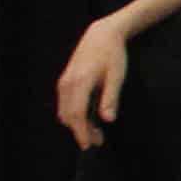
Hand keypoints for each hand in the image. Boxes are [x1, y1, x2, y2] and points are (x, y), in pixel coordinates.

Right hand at [55, 19, 130, 147]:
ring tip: (97, 132)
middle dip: (81, 131)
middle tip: (99, 141)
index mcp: (80, 82)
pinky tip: (90, 118)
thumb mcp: (117, 76)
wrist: (101, 35)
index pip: (76, 114)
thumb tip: (108, 120)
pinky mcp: (65, 82)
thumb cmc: (113, 55)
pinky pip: (66, 104)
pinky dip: (75, 115)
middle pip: (69, 116)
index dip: (81, 132)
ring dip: (78, 124)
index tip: (88, 145)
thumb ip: (111, 98)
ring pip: (65, 111)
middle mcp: (67, 83)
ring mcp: (64, 82)